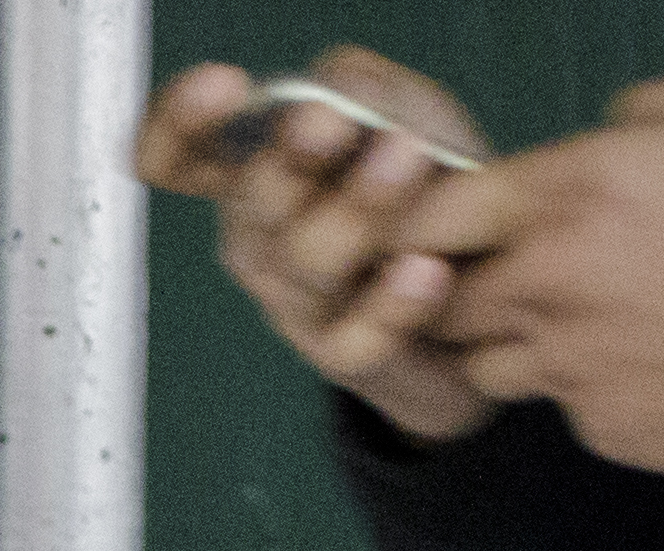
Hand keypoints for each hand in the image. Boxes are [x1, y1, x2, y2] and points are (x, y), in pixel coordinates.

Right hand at [140, 48, 506, 446]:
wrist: (486, 273)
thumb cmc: (427, 177)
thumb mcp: (398, 108)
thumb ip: (361, 88)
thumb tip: (332, 100)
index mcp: (249, 168)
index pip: (177, 152)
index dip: (179, 123)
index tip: (225, 86)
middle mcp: (256, 234)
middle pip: (254, 199)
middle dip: (292, 159)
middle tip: (332, 121)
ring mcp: (290, 298)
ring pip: (304, 261)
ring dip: (357, 210)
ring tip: (408, 158)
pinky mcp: (337, 352)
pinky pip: (351, 339)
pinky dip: (391, 304)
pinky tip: (425, 271)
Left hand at [403, 68, 663, 482]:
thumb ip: (650, 110)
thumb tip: (612, 127)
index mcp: (571, 192)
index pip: (437, 212)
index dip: (434, 220)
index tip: (457, 224)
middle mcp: (549, 284)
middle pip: (441, 301)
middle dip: (458, 290)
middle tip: (508, 279)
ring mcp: (570, 366)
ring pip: (487, 368)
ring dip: (513, 348)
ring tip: (580, 328)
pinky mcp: (603, 427)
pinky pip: (566, 410)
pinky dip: (589, 392)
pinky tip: (647, 369)